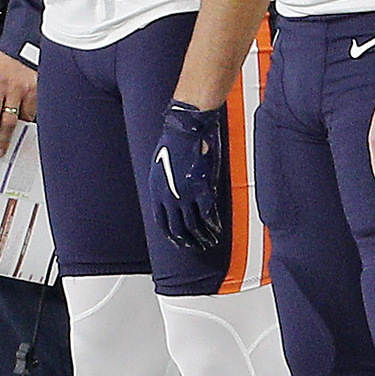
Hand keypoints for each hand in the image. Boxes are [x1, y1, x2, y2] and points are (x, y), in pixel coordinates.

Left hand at [0, 50, 35, 156]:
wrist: (23, 47)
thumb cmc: (1, 62)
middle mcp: (12, 90)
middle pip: (7, 122)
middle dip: (2, 140)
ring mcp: (29, 90)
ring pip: (24, 118)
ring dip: (18, 131)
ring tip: (13, 141)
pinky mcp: (41, 90)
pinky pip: (35, 110)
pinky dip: (29, 118)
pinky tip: (25, 124)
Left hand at [150, 101, 226, 251]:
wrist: (188, 128)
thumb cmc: (176, 140)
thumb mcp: (162, 165)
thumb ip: (167, 183)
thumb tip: (175, 194)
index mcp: (156, 191)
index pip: (162, 222)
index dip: (171, 235)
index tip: (179, 241)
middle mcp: (169, 197)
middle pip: (178, 228)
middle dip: (188, 241)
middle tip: (196, 247)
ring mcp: (186, 195)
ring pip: (193, 225)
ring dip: (202, 237)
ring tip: (209, 243)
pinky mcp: (203, 189)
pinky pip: (208, 215)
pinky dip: (213, 226)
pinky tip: (217, 230)